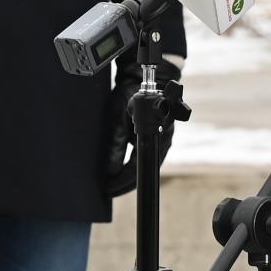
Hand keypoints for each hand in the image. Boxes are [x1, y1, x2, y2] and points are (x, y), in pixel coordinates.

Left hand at [102, 56, 183, 199]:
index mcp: (156, 134)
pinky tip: (121, 173)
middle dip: (125, 184)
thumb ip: (115, 144)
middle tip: (107, 191)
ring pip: (147, 165)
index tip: (109, 189)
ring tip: (111, 186)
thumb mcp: (118, 117)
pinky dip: (133, 167)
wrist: (146, 79)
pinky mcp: (158, 138)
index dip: (123, 182)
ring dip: (129, 177)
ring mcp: (162, 139)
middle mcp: (163, 139)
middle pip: (145, 170)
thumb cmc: (132, 93)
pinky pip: (147, 157)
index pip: (139, 167)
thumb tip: (111, 170)